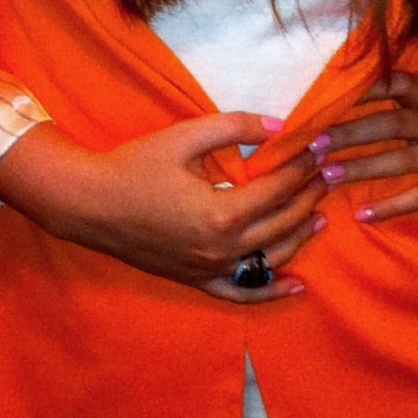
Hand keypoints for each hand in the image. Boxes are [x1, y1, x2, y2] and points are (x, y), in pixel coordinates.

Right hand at [0, 111, 326, 301]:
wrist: (89, 205)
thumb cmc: (135, 166)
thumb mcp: (185, 136)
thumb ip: (236, 127)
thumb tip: (281, 125)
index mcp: (221, 211)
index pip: (278, 189)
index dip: (302, 167)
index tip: (320, 150)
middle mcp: (222, 248)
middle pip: (281, 223)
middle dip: (309, 196)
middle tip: (329, 174)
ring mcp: (210, 269)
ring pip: (271, 257)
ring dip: (300, 237)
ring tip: (320, 217)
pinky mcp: (197, 280)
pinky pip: (241, 292)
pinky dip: (271, 291)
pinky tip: (296, 285)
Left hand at [317, 72, 417, 223]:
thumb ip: (402, 104)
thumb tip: (348, 102)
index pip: (392, 83)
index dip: (359, 88)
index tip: (324, 97)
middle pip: (388, 122)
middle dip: (349, 132)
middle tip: (313, 143)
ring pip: (399, 158)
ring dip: (360, 168)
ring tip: (327, 176)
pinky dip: (389, 207)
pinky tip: (363, 215)